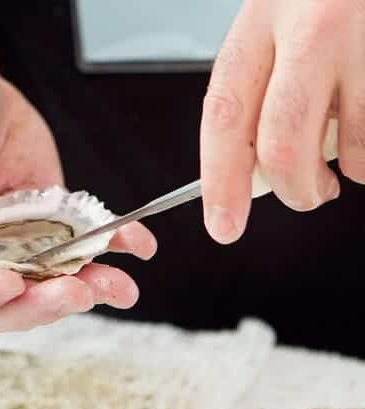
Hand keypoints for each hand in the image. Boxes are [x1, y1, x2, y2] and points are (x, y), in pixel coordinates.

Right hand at [0, 1, 155, 331]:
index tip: (8, 282)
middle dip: (38, 304)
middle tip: (76, 291)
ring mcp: (3, 237)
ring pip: (40, 282)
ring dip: (81, 288)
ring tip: (118, 285)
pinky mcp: (39, 218)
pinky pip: (71, 243)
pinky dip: (105, 247)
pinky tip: (134, 242)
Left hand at [200, 0, 363, 243]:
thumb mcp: (281, 22)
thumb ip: (264, 87)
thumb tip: (256, 173)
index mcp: (263, 17)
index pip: (225, 114)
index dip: (221, 180)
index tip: (223, 224)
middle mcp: (315, 26)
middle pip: (285, 144)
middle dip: (294, 189)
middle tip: (306, 195)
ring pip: (355, 150)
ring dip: (354, 165)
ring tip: (352, 132)